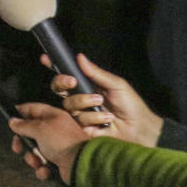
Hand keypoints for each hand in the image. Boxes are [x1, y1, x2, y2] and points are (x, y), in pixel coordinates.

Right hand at [9, 103, 87, 183]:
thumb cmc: (63, 142)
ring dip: (31, 158)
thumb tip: (12, 121)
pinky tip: (45, 170)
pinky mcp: (58, 161)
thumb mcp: (40, 128)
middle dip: (22, 143)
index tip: (10, 121)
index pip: (32, 109)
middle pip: (29, 133)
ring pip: (34, 150)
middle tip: (19, 148)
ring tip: (37, 162)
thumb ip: (23, 125)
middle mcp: (54, 130)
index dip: (19, 113)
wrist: (81, 164)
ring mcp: (56, 146)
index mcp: (52, 117)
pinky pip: (42, 164)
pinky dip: (41, 169)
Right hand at [45, 52, 162, 146]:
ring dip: (85, 102)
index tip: (45, 59)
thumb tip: (80, 57)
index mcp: (87, 86)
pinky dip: (94, 117)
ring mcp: (80, 114)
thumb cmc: (132, 106)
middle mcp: (80, 99)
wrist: (141, 130)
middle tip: (72, 81)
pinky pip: (78, 119)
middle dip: (62, 82)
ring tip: (102, 104)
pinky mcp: (81, 128)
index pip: (67, 74)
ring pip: (68, 104)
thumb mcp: (116, 85)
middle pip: (58, 88)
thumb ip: (97, 73)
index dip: (54, 66)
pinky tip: (107, 119)